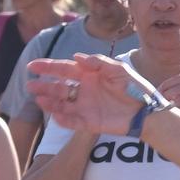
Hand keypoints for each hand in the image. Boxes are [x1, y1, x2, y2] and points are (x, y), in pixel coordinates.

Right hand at [26, 52, 153, 136]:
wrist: (148, 111)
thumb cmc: (136, 87)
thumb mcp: (119, 70)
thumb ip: (98, 62)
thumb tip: (76, 56)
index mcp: (89, 75)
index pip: (64, 69)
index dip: (48, 67)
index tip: (33, 66)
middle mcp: (84, 91)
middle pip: (59, 88)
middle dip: (44, 86)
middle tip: (30, 85)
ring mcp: (85, 107)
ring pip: (62, 104)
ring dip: (49, 102)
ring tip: (38, 100)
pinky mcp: (90, 122)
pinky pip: (72, 122)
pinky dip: (63, 120)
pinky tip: (55, 115)